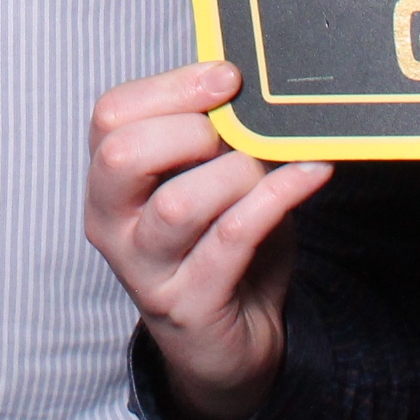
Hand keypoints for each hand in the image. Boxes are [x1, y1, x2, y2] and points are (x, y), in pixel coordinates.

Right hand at [86, 62, 329, 419]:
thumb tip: (246, 78)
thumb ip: (211, 133)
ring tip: (271, 170)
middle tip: (237, 137)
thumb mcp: (206, 180)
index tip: (227, 79)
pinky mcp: (189, 304)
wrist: (233, 341)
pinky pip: (232, 240)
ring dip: (239, 175)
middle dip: (191, 131)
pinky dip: (278, 198)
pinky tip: (309, 176)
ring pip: (179, 204)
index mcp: (109, 182)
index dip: (171, 87)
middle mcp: (112, 225)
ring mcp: (146, 270)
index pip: (111, 116)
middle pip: (122, 154)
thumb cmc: (220, 246)